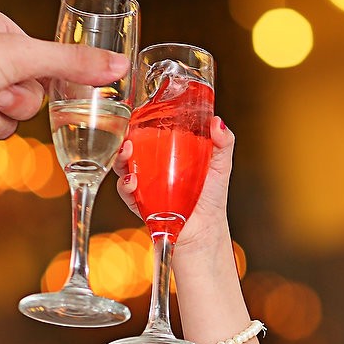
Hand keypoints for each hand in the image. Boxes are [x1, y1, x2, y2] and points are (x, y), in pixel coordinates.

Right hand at [114, 115, 234, 249]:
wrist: (205, 230)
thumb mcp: (220, 165)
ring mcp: (144, 184)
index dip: (140, 121)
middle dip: (124, 137)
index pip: (149, 132)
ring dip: (119, 158)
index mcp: (169, 153)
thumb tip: (217, 122)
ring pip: (123, 166)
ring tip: (126, 152)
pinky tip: (132, 181)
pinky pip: (126, 192)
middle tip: (128, 133)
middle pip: (131, 145)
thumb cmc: (211, 198)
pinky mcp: (140, 203)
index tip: (137, 113)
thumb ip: (223, 143)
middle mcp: (153, 166)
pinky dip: (125, 186)